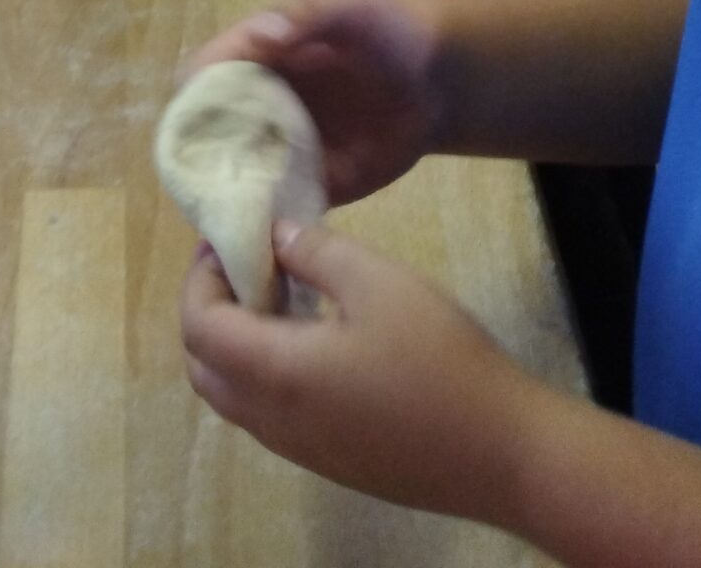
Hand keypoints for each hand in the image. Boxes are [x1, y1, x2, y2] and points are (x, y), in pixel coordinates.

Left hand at [180, 222, 538, 522]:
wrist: (502, 454)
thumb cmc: (440, 358)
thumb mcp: (378, 281)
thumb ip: (314, 251)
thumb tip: (271, 236)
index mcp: (276, 374)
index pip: (198, 326)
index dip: (199, 277)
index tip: (226, 237)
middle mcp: (275, 422)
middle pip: (204, 367)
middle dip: (209, 310)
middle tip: (246, 263)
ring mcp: (303, 451)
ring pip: (235, 397)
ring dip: (237, 343)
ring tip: (281, 292)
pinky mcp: (333, 463)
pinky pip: (271, 416)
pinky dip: (266, 372)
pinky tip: (315, 337)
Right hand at [187, 0, 446, 202]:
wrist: (435, 81)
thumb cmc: (385, 31)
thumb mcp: (347, 7)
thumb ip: (305, 16)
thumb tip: (259, 36)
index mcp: (254, 57)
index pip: (204, 75)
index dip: (193, 98)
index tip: (191, 128)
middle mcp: (255, 105)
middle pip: (206, 132)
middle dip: (199, 159)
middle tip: (204, 190)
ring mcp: (280, 148)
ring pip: (234, 176)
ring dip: (226, 197)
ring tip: (226, 222)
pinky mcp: (308, 184)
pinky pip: (278, 208)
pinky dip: (265, 223)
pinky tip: (262, 240)